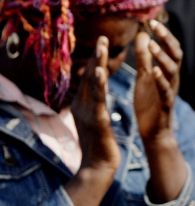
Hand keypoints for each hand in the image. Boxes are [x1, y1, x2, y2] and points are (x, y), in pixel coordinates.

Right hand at [67, 36, 119, 205]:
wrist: (97, 167)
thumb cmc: (99, 145)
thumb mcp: (94, 120)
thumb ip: (93, 104)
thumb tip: (95, 91)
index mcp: (83, 105)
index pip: (89, 78)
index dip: (95, 60)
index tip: (101, 43)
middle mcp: (82, 106)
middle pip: (89, 76)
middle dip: (96, 56)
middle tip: (101, 37)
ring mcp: (88, 112)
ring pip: (92, 85)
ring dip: (97, 64)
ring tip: (101, 48)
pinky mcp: (97, 121)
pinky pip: (98, 100)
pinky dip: (99, 85)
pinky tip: (102, 73)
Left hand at [133, 19, 181, 143]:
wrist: (153, 130)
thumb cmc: (150, 102)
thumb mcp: (144, 75)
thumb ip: (144, 56)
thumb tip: (142, 34)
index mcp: (167, 71)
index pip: (171, 48)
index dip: (164, 35)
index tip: (152, 22)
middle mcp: (172, 78)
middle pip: (175, 55)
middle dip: (166, 40)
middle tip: (155, 26)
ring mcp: (170, 91)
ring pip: (172, 70)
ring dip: (162, 57)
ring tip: (152, 45)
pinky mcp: (165, 105)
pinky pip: (166, 91)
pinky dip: (161, 80)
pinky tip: (154, 71)